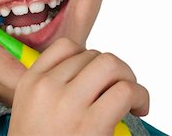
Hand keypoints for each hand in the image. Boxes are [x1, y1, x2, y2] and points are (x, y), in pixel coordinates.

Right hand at [8, 38, 148, 135]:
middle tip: (118, 88)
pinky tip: (137, 109)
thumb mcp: (31, 109)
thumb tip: (89, 71)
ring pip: (111, 65)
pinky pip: (126, 90)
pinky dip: (140, 96)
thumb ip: (51, 86)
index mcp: (31, 82)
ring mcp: (68, 104)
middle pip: (93, 55)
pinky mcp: (92, 124)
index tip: (96, 75)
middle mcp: (47, 88)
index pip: (66, 47)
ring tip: (130, 97)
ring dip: (128, 77)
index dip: (88, 57)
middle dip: (113, 69)